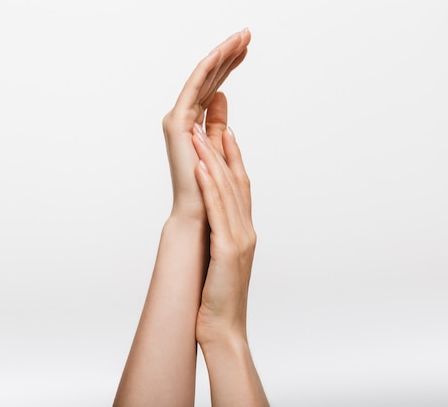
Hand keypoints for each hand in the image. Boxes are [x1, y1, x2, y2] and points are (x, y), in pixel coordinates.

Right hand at [162, 29, 250, 219]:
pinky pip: (194, 88)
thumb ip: (218, 121)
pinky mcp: (177, 124)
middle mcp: (184, 118)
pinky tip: (222, 53)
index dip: (229, 66)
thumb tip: (222, 96)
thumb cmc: (209, 190)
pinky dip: (208, 69)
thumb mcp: (219, 146)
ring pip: (203, 79)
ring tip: (241, 37)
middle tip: (246, 33)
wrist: (199, 215)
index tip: (245, 48)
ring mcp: (179, 120)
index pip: (214, 87)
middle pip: (209, 78)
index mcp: (195, 124)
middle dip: (228, 54)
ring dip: (221, 55)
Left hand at [191, 122, 255, 345]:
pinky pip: (218, 213)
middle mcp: (246, 230)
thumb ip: (221, 236)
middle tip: (216, 117)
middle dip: (226, 147)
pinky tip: (201, 168)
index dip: (234, 157)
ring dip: (214, 159)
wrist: (225, 329)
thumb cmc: (219, 299)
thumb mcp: (222, 261)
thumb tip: (211, 221)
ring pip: (228, 191)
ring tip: (202, 132)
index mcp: (244, 231)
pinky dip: (211, 187)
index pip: (240, 186)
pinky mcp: (228, 251)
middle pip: (237, 181)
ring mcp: (240, 240)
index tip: (226, 130)